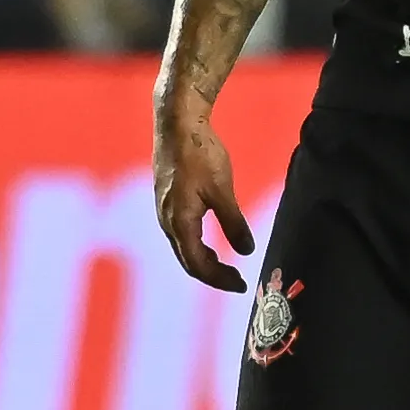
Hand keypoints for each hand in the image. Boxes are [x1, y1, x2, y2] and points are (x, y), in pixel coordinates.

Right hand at [152, 103, 253, 290]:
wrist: (177, 124)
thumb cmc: (200, 155)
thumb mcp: (222, 190)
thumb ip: (233, 223)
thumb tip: (246, 251)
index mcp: (180, 223)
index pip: (198, 265)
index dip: (220, 280)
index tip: (242, 285)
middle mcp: (166, 221)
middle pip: (188, 261)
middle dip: (213, 275)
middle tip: (238, 281)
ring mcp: (163, 211)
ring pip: (182, 247)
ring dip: (204, 261)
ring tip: (226, 267)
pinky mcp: (165, 200)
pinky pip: (179, 233)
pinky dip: (195, 245)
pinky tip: (209, 241)